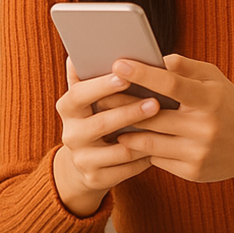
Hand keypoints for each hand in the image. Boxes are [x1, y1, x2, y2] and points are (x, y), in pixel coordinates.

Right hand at [52, 58, 158, 216]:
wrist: (86, 161)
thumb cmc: (95, 115)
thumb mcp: (87, 96)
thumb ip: (86, 75)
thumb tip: (76, 53)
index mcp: (68, 107)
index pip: (79, 94)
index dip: (101, 86)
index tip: (125, 76)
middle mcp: (70, 134)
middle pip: (101, 123)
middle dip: (130, 112)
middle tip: (156, 102)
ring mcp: (82, 159)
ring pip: (118, 149)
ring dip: (143, 137)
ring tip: (165, 124)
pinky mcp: (96, 179)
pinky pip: (126, 169)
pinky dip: (144, 157)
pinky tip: (161, 146)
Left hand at [112, 55, 233, 196]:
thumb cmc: (231, 106)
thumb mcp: (216, 79)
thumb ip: (184, 67)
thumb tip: (151, 59)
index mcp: (210, 99)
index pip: (171, 83)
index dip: (142, 73)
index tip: (117, 63)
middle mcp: (204, 128)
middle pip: (151, 116)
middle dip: (121, 105)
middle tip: (97, 94)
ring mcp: (197, 153)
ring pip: (147, 141)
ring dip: (124, 130)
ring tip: (106, 118)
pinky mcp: (192, 173)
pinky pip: (156, 159)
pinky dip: (142, 147)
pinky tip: (129, 138)